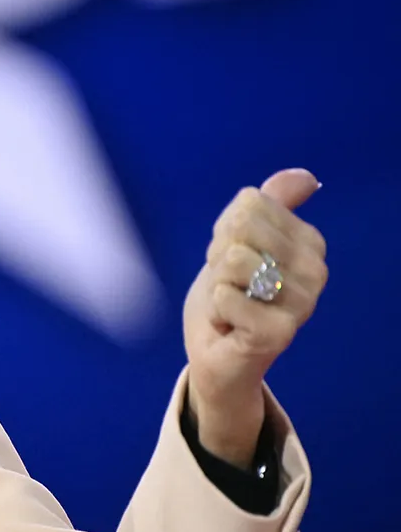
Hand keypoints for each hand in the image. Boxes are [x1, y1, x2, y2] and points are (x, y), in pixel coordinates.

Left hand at [182, 168, 327, 467]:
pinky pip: (226, 296)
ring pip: (234, 260)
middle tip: (229, 284)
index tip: (232, 259)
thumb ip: (271, 204)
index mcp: (309, 243)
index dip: (225, 230)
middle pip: (240, 228)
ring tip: (229, 302)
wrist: (216, 353)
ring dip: (216, 282)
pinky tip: (228, 324)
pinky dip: (215, 308)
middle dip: (219, 256)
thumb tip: (307, 177)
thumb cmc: (229, 294)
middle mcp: (315, 271)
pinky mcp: (279, 333)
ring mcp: (302, 304)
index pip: (249, 204)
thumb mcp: (240, 240)